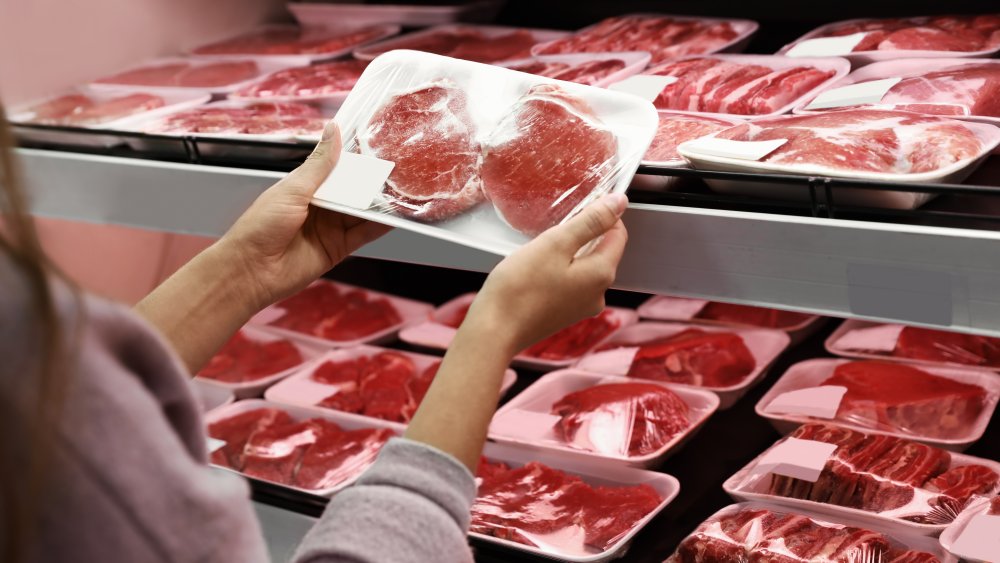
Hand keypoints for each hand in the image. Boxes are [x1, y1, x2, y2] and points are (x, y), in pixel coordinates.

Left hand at [218, 121, 391, 310]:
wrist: (252, 270)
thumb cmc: (261, 226)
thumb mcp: (292, 189)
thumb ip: (320, 164)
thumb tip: (333, 130)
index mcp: (306, 186)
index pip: (337, 167)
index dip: (356, 159)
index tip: (378, 145)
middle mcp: (321, 205)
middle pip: (354, 190)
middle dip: (373, 181)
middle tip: (399, 168)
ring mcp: (331, 227)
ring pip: (362, 211)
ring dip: (380, 203)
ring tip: (404, 190)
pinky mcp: (339, 247)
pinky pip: (365, 233)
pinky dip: (380, 225)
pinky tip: (395, 216)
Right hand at [466, 193, 628, 356]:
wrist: (493, 331)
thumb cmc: (519, 288)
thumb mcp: (556, 243)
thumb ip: (590, 221)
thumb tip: (619, 203)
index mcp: (601, 275)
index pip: (618, 235)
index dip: (604, 215)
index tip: (581, 205)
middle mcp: (598, 294)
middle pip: (601, 252)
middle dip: (582, 235)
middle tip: (552, 229)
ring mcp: (581, 307)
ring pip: (583, 267)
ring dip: (568, 253)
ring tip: (540, 250)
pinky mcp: (564, 314)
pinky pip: (570, 283)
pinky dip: (558, 270)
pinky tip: (536, 270)